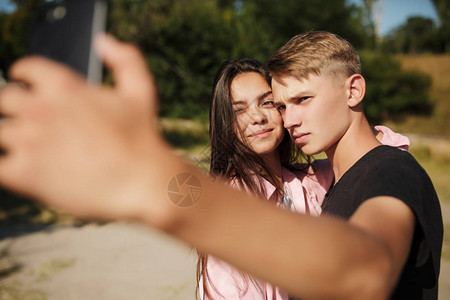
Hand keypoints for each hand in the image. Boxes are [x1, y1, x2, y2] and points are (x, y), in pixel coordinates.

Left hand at [0, 35, 170, 221]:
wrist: (140, 182)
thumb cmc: (142, 138)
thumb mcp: (142, 90)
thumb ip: (125, 59)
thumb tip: (103, 41)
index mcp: (65, 87)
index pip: (26, 69)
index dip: (23, 73)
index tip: (23, 81)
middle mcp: (41, 109)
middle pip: (4, 98)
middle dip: (14, 106)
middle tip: (28, 119)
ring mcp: (30, 141)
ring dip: (11, 137)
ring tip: (28, 147)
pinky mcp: (25, 173)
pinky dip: (5, 166)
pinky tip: (20, 168)